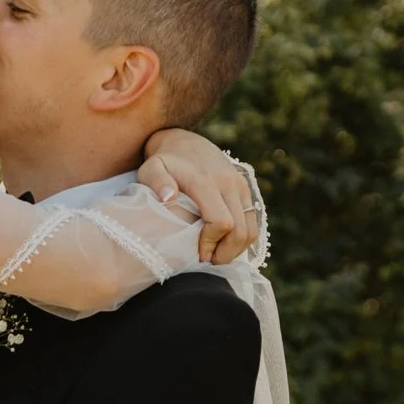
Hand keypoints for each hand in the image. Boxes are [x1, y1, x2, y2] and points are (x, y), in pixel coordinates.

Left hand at [138, 128, 256, 264]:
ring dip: (237, 248)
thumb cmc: (163, 163)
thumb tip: (169, 198)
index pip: (221, 221)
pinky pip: (253, 221)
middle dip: (226, 252)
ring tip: (217, 254)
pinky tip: (224, 244)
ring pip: (251, 229)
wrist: (185, 142)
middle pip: (240, 230)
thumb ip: (156, 182)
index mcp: (205, 181)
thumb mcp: (151, 169)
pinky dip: (242, 238)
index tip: (198, 256)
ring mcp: (240, 185)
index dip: (212, 244)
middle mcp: (228, 182)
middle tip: (209, 261)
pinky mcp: (245, 188)